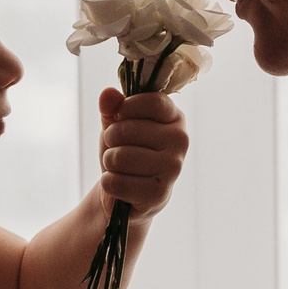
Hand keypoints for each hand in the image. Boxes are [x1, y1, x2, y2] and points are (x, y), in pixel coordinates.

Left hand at [96, 87, 188, 220]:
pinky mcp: (159, 194)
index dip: (126, 108)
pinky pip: (116, 183)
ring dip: (109, 162)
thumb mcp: (116, 123)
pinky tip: (120, 185)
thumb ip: (112, 106)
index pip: (151, 102)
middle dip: (111, 139)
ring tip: (118, 167)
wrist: (130, 191)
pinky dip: (108, 183)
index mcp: (175, 118)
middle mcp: (180, 141)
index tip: (120, 116)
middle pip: (128, 130)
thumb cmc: (127, 150)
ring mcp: (172, 168)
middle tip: (117, 147)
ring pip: (119, 157)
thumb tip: (107, 94)